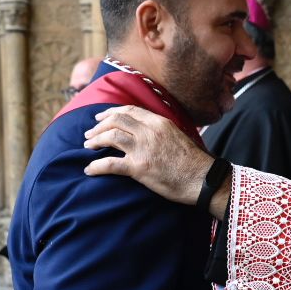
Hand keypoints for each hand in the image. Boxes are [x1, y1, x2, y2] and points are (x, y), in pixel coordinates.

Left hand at [83, 106, 210, 205]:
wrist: (202, 179)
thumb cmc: (193, 162)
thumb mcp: (177, 136)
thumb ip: (161, 131)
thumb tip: (148, 132)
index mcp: (159, 122)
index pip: (130, 110)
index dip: (112, 112)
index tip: (101, 117)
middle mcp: (149, 131)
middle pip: (117, 120)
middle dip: (99, 125)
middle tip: (89, 133)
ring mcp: (143, 148)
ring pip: (110, 137)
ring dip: (95, 141)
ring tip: (88, 146)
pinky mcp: (139, 167)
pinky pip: (110, 164)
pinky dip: (96, 166)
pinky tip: (89, 169)